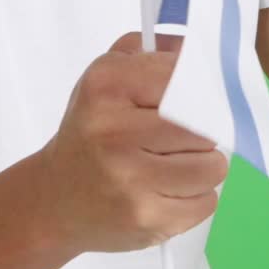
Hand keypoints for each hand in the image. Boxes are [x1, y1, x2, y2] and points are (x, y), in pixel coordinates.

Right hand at [39, 30, 228, 254]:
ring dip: (205, 164)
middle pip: (203, 124)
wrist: (56, 200)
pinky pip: (207, 202)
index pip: (183, 77)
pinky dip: (197, 196)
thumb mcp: (106, 76)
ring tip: (178, 163)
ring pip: (212, 166)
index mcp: (106, 86)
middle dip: (204, 129)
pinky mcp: (147, 220)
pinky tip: (170, 189)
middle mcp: (115, 132)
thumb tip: (196, 47)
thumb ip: (150, 51)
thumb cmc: (91, 131)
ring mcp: (131, 181)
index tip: (198, 96)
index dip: (199, 87)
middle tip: (186, 133)